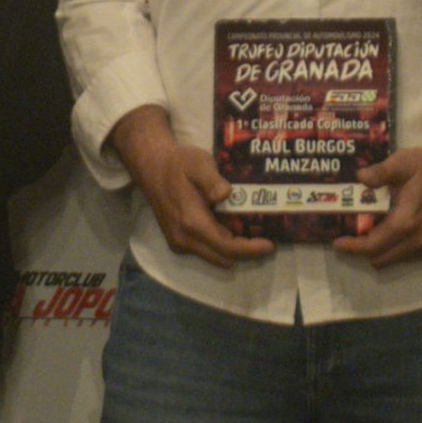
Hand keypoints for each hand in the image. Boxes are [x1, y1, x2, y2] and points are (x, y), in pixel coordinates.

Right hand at [108, 105, 271, 269]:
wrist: (151, 167)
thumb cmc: (178, 163)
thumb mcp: (198, 163)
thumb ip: (212, 180)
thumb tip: (226, 194)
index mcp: (192, 223)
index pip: (227, 248)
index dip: (251, 250)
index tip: (270, 245)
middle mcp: (184, 239)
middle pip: (223, 259)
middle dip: (245, 252)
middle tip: (263, 237)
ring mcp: (179, 242)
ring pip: (214, 257)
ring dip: (233, 249)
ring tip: (250, 232)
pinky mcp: (177, 241)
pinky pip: (205, 251)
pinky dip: (220, 245)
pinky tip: (229, 227)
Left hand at [333, 147, 421, 269]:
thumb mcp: (403, 163)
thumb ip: (379, 173)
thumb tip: (358, 178)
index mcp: (406, 223)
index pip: (372, 246)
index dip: (352, 248)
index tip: (337, 243)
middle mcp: (417, 241)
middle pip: (380, 259)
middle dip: (362, 250)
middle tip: (353, 233)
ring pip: (394, 260)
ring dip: (379, 250)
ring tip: (372, 230)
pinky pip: (408, 257)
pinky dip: (395, 249)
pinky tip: (392, 230)